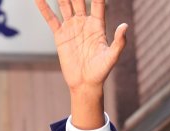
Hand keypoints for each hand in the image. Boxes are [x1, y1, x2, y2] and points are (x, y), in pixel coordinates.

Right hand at [35, 0, 127, 127]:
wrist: (85, 84)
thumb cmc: (101, 72)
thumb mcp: (112, 57)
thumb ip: (119, 42)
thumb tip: (125, 26)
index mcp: (98, 26)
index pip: (97, 4)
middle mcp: (84, 23)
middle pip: (78, 0)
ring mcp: (71, 28)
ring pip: (64, 5)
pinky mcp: (60, 35)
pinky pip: (51, 18)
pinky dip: (44, 7)